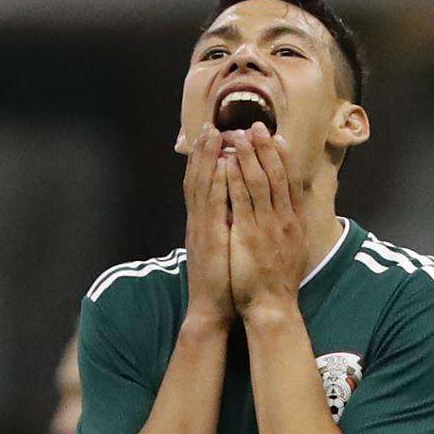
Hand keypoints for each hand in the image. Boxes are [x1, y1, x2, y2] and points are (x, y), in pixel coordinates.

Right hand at [181, 123, 233, 325]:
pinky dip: (216, 183)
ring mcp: (202, 228)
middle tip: (209, 125)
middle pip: (198, 178)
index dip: (206, 160)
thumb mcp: (224, 248)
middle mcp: (199, 221)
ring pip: (202, 186)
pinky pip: (212, 205)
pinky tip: (222, 165)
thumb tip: (234, 208)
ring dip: (207, 159)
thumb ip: (226, 226)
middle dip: (203, 151)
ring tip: (212, 134)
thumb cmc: (223, 281)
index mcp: (204, 223)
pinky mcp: (209, 238)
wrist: (212, 309)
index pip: (203, 184)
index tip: (212, 136)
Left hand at [225, 124, 302, 317]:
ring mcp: (267, 226)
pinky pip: (241, 200)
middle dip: (265, 148)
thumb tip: (292, 207)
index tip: (276, 136)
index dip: (283, 156)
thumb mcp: (294, 247)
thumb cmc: (280, 280)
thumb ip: (292, 225)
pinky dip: (234, 179)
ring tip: (238, 135)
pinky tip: (227, 163)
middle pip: (276, 174)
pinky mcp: (248, 235)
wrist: (273, 306)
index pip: (292, 180)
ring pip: (259, 182)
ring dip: (248, 156)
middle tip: (254, 125)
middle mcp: (285, 219)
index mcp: (296, 221)